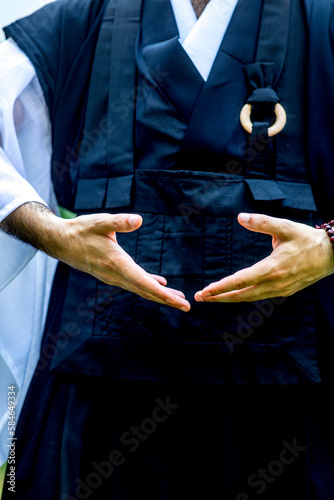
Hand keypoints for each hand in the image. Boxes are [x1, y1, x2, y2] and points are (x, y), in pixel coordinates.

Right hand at [0, 203, 189, 311]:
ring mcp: (113, 277)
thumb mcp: (100, 222)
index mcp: (116, 263)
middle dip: (166, 300)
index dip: (162, 294)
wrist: (61, 242)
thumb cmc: (81, 230)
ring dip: (159, 295)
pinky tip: (161, 285)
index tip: (177, 301)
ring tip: (178, 299)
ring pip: (140, 289)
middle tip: (186, 306)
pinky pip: (134, 283)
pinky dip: (148, 285)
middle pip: (145, 291)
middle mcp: (116, 275)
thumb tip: (139, 220)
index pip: (143, 283)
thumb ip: (119, 221)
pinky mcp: (113, 274)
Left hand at [195, 213, 333, 302]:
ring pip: (249, 298)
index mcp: (273, 268)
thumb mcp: (285, 227)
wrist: (332, 255)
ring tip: (212, 297)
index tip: (205, 291)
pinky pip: (259, 296)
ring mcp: (280, 290)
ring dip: (229, 298)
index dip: (221, 287)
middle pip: (241, 294)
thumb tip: (240, 217)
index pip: (241, 281)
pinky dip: (244, 296)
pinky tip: (234, 294)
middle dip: (219, 297)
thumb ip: (261, 222)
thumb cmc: (307, 239)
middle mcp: (275, 283)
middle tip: (200, 297)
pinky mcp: (284, 292)